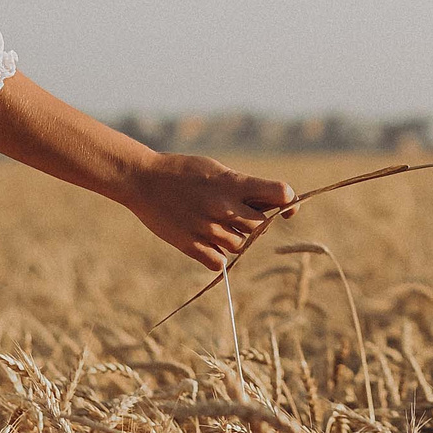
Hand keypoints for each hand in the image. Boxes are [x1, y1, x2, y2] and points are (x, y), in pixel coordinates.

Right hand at [118, 154, 296, 270]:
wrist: (142, 180)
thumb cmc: (183, 171)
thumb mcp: (216, 170)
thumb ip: (242, 187)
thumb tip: (273, 204)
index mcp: (233, 184)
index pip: (280, 193)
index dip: (289, 201)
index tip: (285, 206)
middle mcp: (224, 207)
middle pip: (260, 226)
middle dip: (254, 222)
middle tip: (236, 213)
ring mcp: (208, 228)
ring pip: (240, 245)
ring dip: (233, 238)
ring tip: (213, 223)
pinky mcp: (191, 245)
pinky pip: (219, 262)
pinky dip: (217, 256)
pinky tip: (206, 241)